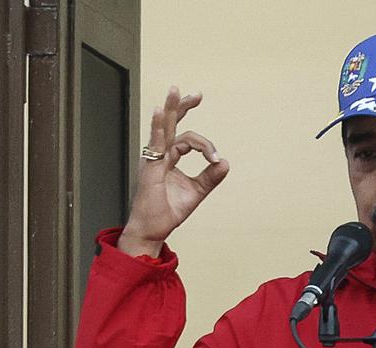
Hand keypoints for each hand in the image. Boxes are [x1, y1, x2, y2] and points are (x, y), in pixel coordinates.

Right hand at [118, 86, 229, 256]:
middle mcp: (160, 154)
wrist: (153, 229)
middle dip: (183, 106)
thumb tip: (225, 162)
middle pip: (172, 123)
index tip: (216, 159)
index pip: (189, 140)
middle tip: (197, 94)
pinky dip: (157, 127)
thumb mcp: (197, 191)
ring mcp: (153, 158)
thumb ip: (210, 177)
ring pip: (163, 128)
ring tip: (175, 91)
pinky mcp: (150, 167)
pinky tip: (159, 112)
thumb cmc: (168, 211)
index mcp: (170, 158)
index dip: (206, 146)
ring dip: (170, 109)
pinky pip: (155, 143)